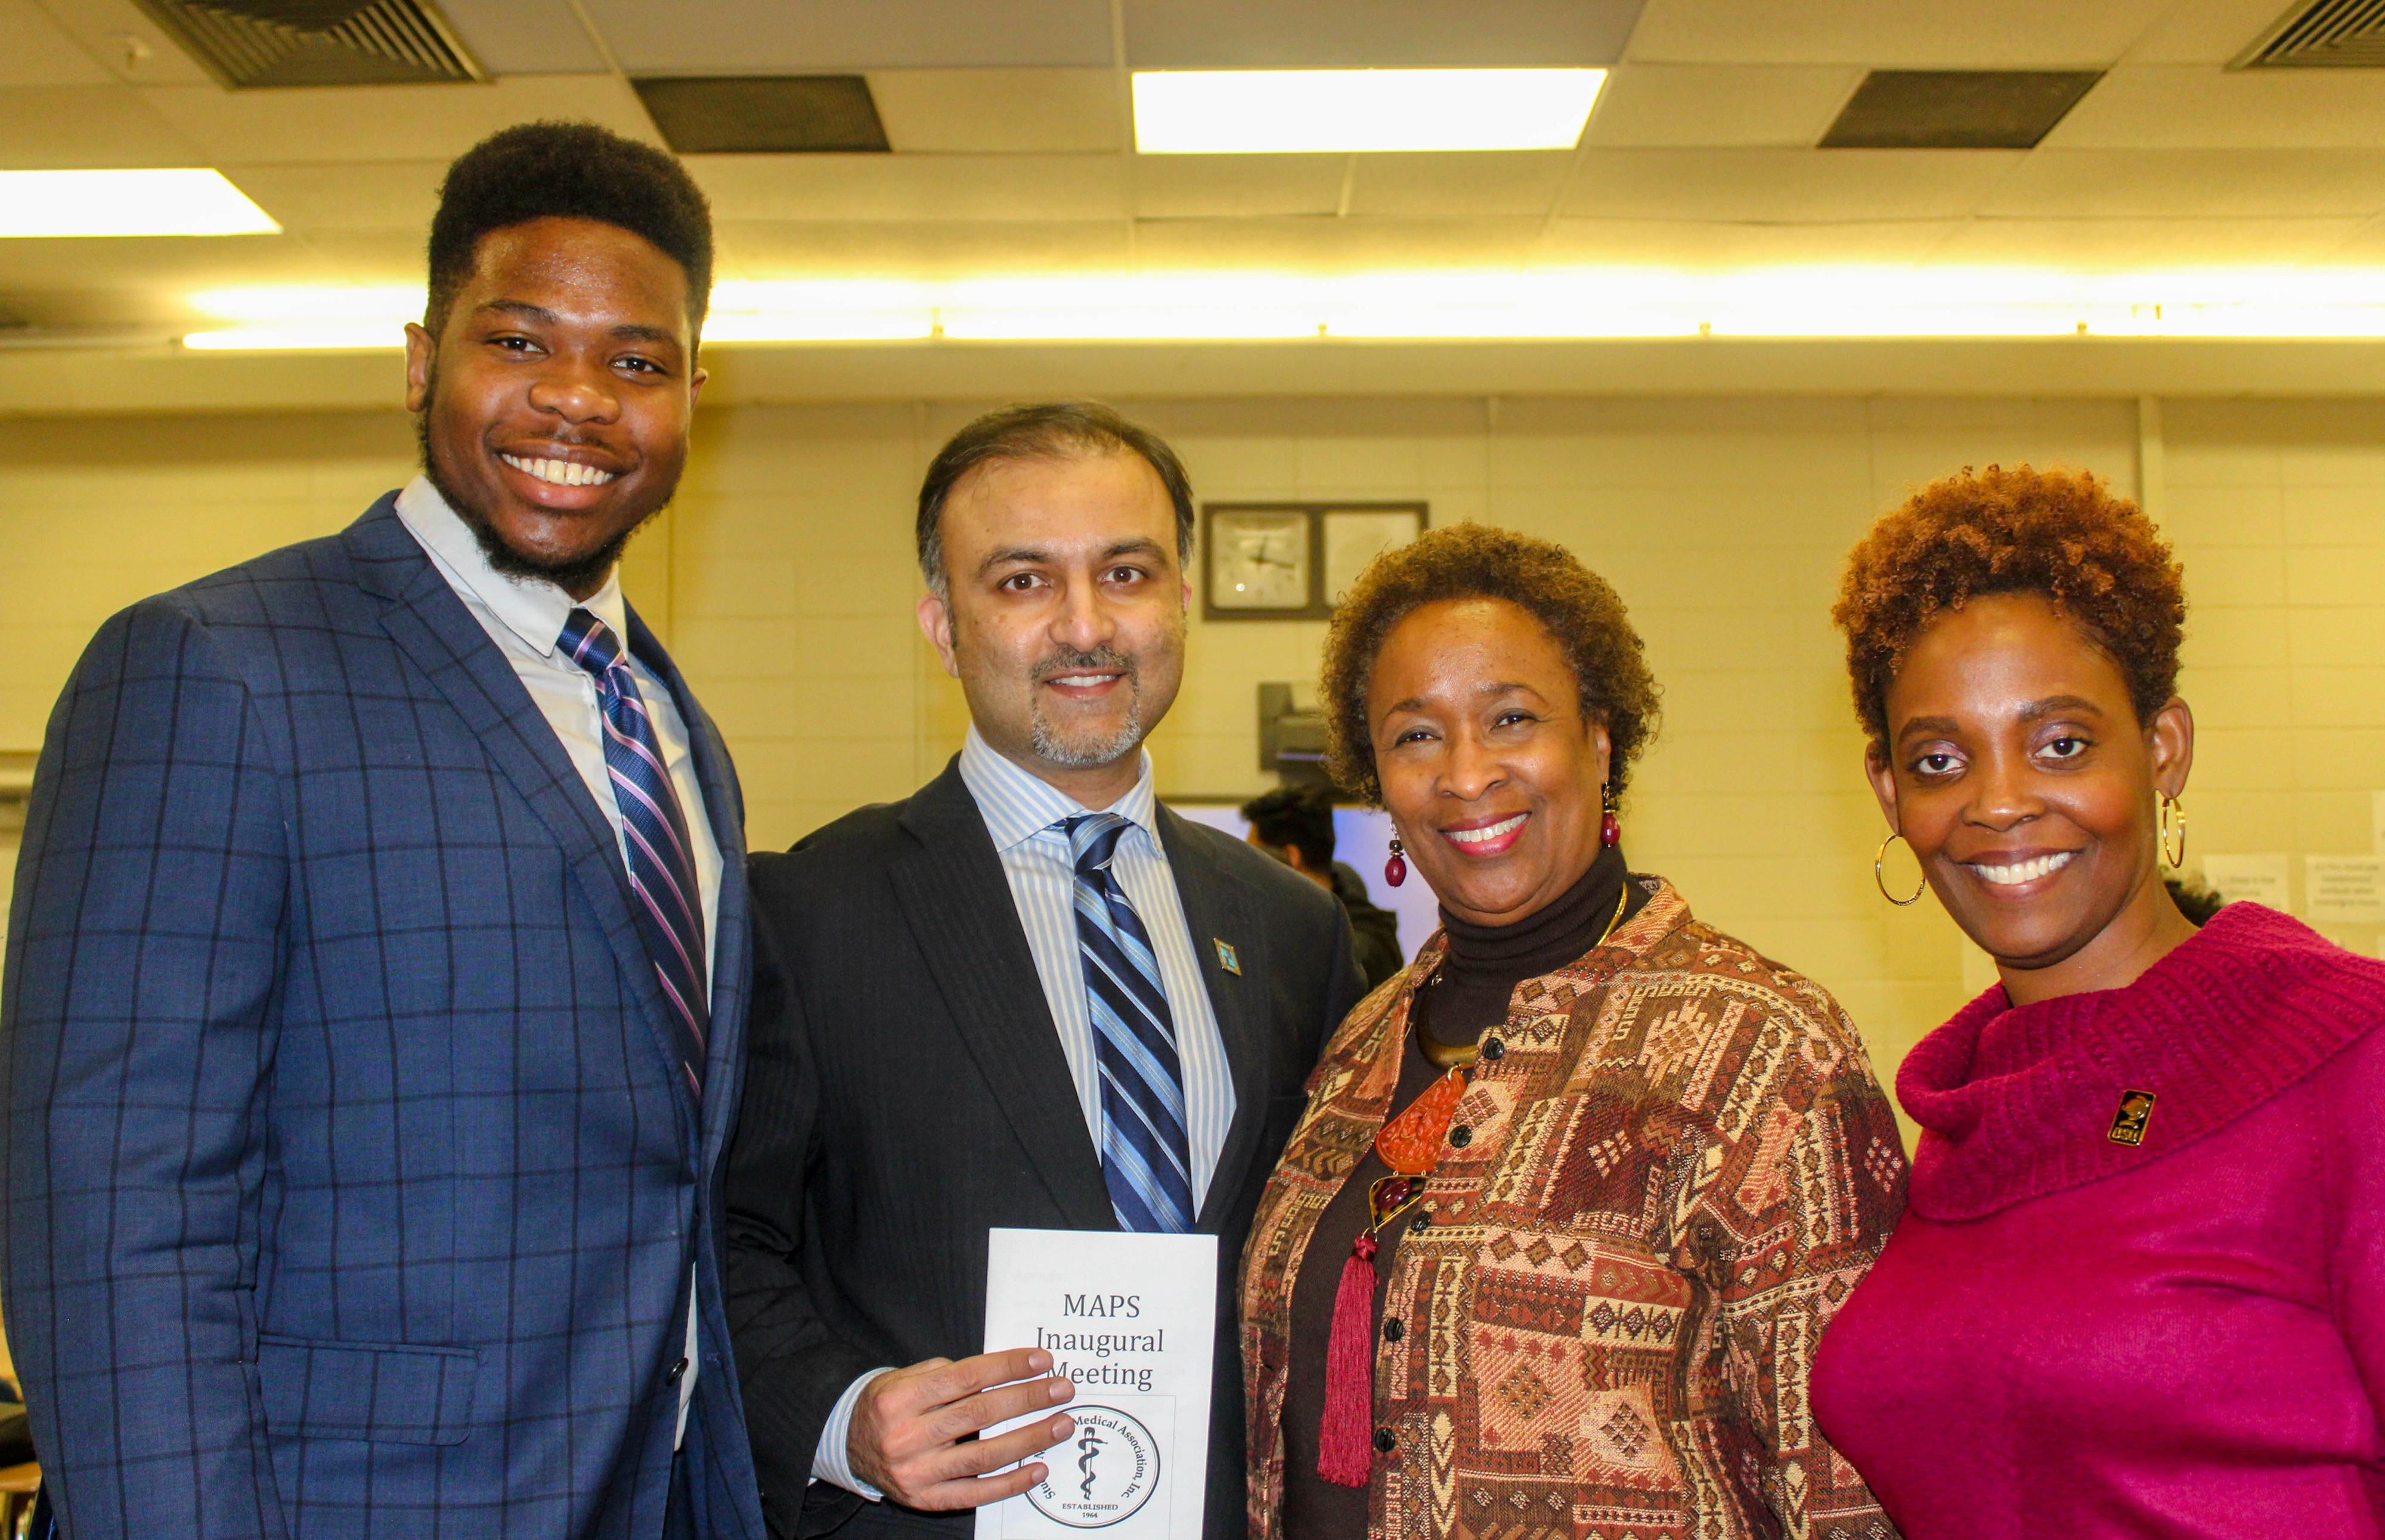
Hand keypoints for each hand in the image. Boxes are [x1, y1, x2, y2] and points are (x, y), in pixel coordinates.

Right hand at [848, 1348, 1075, 1510]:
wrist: (847, 1444)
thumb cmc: (888, 1405)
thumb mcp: (905, 1378)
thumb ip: (948, 1373)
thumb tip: (1006, 1371)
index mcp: (900, 1399)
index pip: (966, 1378)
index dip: (1007, 1367)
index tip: (1041, 1360)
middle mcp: (906, 1437)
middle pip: (979, 1415)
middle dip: (1028, 1399)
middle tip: (1062, 1389)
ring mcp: (916, 1473)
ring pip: (984, 1456)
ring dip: (1030, 1439)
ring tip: (1061, 1424)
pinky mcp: (925, 1500)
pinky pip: (976, 1494)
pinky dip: (1011, 1483)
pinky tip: (1038, 1468)